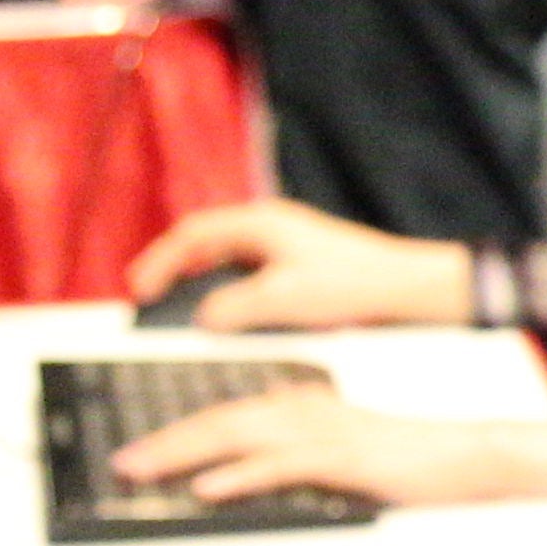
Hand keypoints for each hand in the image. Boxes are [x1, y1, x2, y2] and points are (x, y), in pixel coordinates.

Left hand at [117, 389, 546, 510]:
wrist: (463, 455)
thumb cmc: (407, 460)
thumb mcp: (341, 455)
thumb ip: (297, 456)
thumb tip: (251, 466)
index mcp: (301, 408)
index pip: (227, 416)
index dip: (178, 431)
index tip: (139, 449)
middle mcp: (304, 411)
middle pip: (219, 421)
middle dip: (165, 440)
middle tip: (121, 461)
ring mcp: (323, 433)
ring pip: (238, 437)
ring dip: (184, 452)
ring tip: (143, 469)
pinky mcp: (342, 458)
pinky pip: (280, 466)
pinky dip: (240, 475)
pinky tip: (209, 487)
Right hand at [125, 199, 476, 331]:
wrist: (407, 289)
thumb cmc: (352, 285)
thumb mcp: (281, 300)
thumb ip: (232, 308)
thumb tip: (203, 319)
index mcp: (261, 222)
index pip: (193, 234)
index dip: (160, 261)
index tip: (139, 289)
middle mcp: (270, 228)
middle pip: (206, 245)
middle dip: (174, 271)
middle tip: (148, 299)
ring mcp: (285, 247)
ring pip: (227, 263)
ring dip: (201, 286)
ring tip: (178, 314)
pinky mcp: (299, 269)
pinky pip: (250, 279)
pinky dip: (229, 296)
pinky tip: (225, 323)